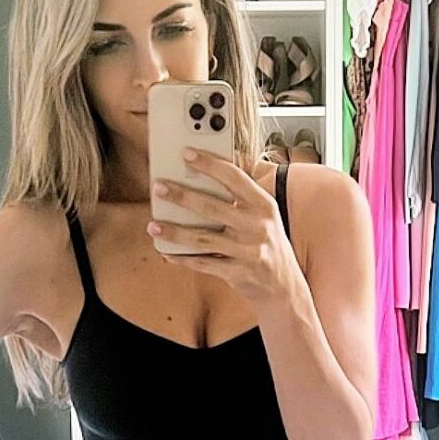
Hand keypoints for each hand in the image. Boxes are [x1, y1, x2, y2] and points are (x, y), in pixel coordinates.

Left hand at [147, 150, 298, 309]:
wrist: (285, 286)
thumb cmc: (266, 243)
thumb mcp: (263, 216)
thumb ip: (240, 198)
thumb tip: (202, 177)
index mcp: (263, 205)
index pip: (234, 178)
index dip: (209, 164)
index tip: (186, 154)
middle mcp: (257, 226)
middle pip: (212, 207)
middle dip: (182, 196)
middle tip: (158, 187)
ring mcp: (248, 251)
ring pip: (203, 239)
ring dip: (174, 232)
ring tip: (153, 225)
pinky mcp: (238, 273)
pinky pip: (204, 264)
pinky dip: (183, 258)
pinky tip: (167, 252)